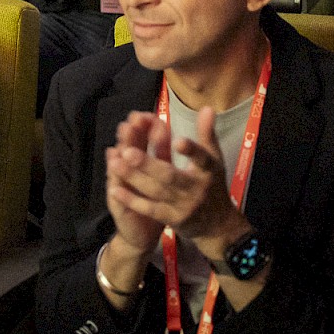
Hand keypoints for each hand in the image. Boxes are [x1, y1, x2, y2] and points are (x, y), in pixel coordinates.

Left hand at [107, 106, 247, 256]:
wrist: (218, 226)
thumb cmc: (213, 185)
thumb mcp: (214, 160)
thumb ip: (206, 134)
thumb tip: (206, 107)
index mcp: (208, 170)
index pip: (202, 159)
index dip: (191, 150)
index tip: (178, 140)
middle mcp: (196, 188)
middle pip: (170, 176)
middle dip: (148, 164)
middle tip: (128, 151)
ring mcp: (183, 206)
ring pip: (156, 191)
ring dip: (134, 177)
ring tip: (115, 162)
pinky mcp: (172, 219)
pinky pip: (150, 209)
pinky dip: (132, 200)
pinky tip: (115, 189)